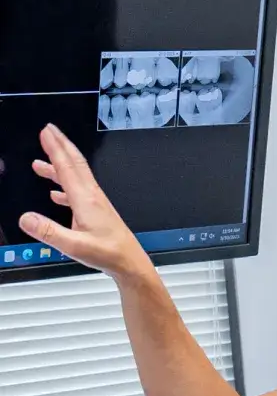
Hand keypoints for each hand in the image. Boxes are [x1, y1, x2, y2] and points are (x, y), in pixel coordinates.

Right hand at [24, 125, 150, 279]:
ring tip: (40, 163)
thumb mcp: (74, 246)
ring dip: (58, 167)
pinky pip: (77, 194)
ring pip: (75, 179)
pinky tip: (55, 194)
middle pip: (74, 165)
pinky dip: (64, 188)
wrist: (131, 264)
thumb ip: (48, 232)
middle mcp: (92, 197)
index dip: (55, 147)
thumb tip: (25, 218)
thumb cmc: (109, 254)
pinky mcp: (98, 213)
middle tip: (49, 131)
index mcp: (86, 200)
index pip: (67, 167)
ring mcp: (96, 205)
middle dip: (60, 146)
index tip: (46, 131)